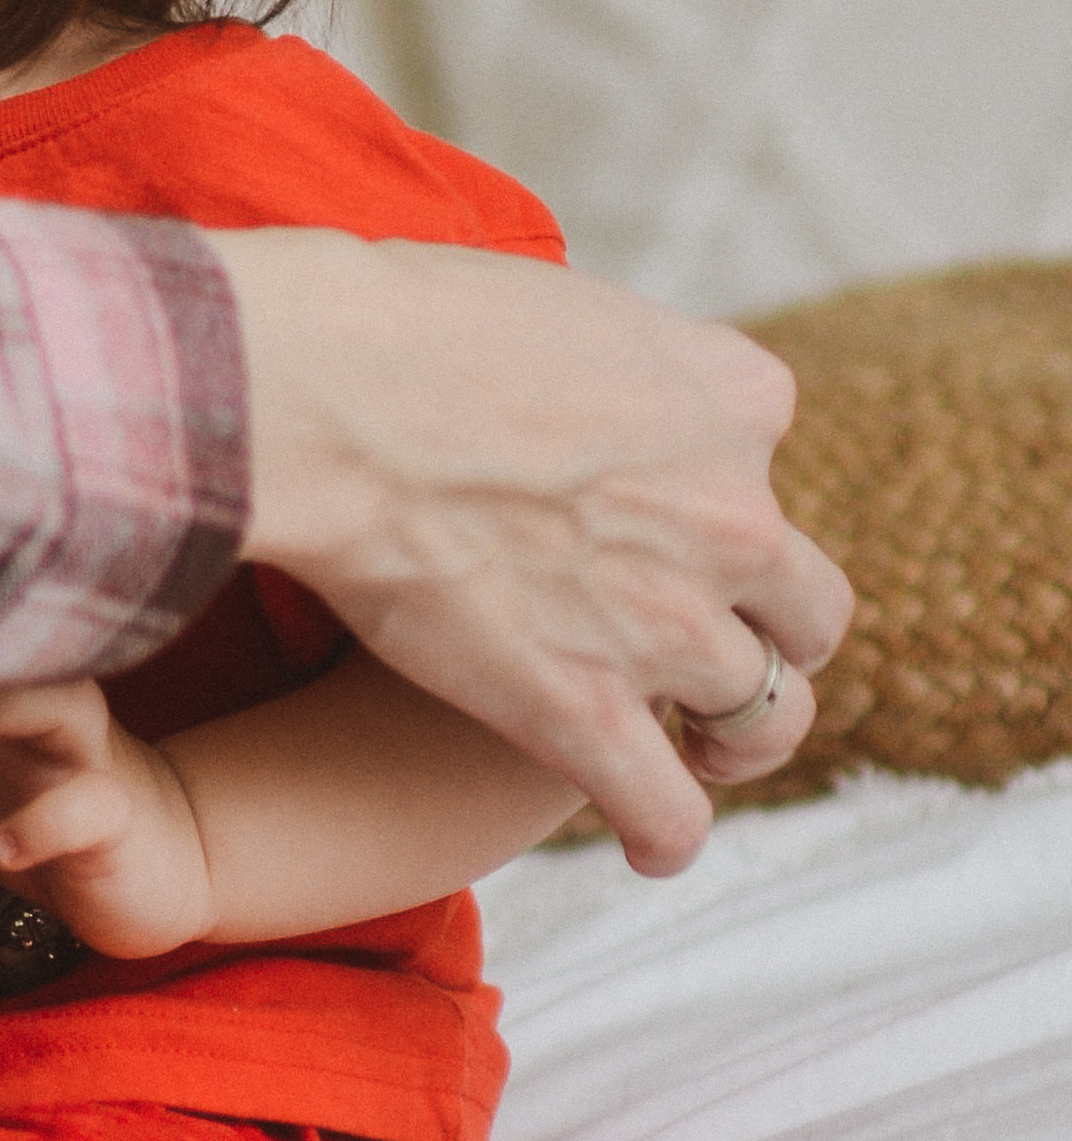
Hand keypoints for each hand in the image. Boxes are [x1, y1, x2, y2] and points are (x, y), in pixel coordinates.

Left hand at [0, 681, 218, 958]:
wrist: (157, 869)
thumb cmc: (46, 810)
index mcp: (5, 691)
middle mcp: (48, 710)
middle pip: (18, 647)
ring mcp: (87, 760)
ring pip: (63, 702)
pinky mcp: (116, 821)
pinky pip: (88, 807)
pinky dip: (42, 822)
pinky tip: (1, 847)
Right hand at [207, 231, 852, 877]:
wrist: (332, 397)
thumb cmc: (404, 327)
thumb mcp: (562, 299)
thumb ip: (609, 356)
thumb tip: (574, 374)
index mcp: (733, 397)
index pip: (764, 449)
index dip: (710, 484)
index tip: (659, 503)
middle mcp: (734, 511)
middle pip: (808, 603)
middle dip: (771, 633)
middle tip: (712, 648)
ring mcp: (671, 623)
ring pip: (764, 710)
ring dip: (735, 737)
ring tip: (696, 749)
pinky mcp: (589, 714)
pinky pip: (668, 807)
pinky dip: (665, 831)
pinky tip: (645, 842)